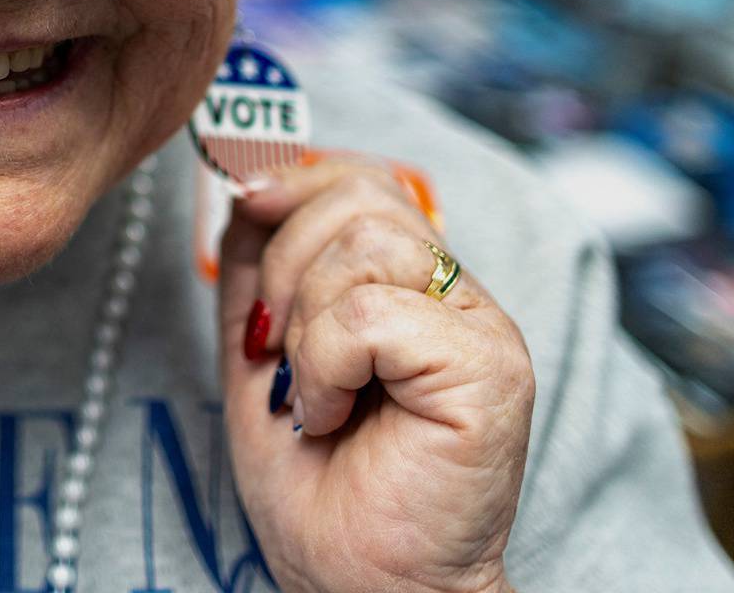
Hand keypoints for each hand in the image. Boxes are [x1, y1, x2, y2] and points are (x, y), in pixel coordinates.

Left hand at [217, 155, 533, 592]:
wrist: (356, 581)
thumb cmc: (318, 486)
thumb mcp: (262, 354)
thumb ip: (258, 271)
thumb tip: (244, 187)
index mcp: (414, 286)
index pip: (366, 181)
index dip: (298, 181)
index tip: (246, 200)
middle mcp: (458, 298)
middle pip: (360, 200)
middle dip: (287, 266)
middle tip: (279, 351)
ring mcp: (483, 329)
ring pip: (365, 247)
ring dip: (305, 327)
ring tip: (314, 395)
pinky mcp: (489, 369)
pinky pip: (372, 314)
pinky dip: (326, 365)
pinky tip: (333, 415)